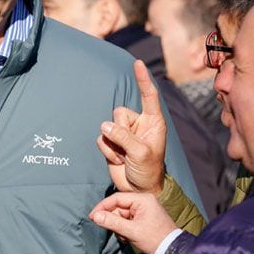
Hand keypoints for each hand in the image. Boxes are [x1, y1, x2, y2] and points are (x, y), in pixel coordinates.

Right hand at [89, 192, 176, 253]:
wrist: (172, 251)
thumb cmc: (155, 239)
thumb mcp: (132, 231)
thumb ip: (112, 222)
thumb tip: (95, 216)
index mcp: (142, 199)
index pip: (116, 198)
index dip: (103, 207)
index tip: (93, 216)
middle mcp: (143, 201)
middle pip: (119, 207)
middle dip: (114, 220)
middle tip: (112, 231)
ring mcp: (144, 210)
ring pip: (122, 215)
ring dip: (119, 227)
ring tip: (125, 237)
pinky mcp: (144, 218)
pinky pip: (128, 220)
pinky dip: (124, 229)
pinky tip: (128, 237)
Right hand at [96, 59, 165, 194]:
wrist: (138, 190)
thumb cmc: (148, 170)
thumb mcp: (141, 153)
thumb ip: (123, 137)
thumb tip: (105, 126)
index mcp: (153, 122)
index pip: (148, 96)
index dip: (143, 79)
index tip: (138, 63)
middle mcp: (138, 124)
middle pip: (119, 113)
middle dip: (120, 131)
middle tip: (130, 149)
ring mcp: (123, 133)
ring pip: (107, 126)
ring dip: (114, 144)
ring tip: (125, 156)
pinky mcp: (111, 143)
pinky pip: (101, 139)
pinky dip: (107, 151)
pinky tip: (118, 160)